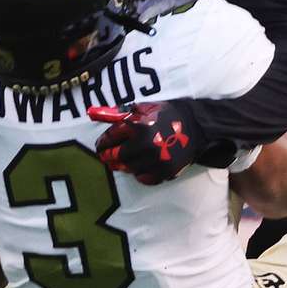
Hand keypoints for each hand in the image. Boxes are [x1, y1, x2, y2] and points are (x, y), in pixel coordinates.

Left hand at [88, 101, 205, 184]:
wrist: (195, 126)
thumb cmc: (165, 115)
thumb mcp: (141, 108)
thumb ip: (115, 113)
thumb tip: (90, 113)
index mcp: (137, 125)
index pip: (109, 138)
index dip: (102, 143)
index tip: (101, 145)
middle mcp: (144, 144)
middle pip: (115, 156)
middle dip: (108, 156)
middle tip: (107, 156)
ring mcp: (155, 160)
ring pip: (128, 169)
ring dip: (123, 165)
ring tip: (124, 161)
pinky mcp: (164, 171)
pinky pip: (143, 178)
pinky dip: (139, 174)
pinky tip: (140, 166)